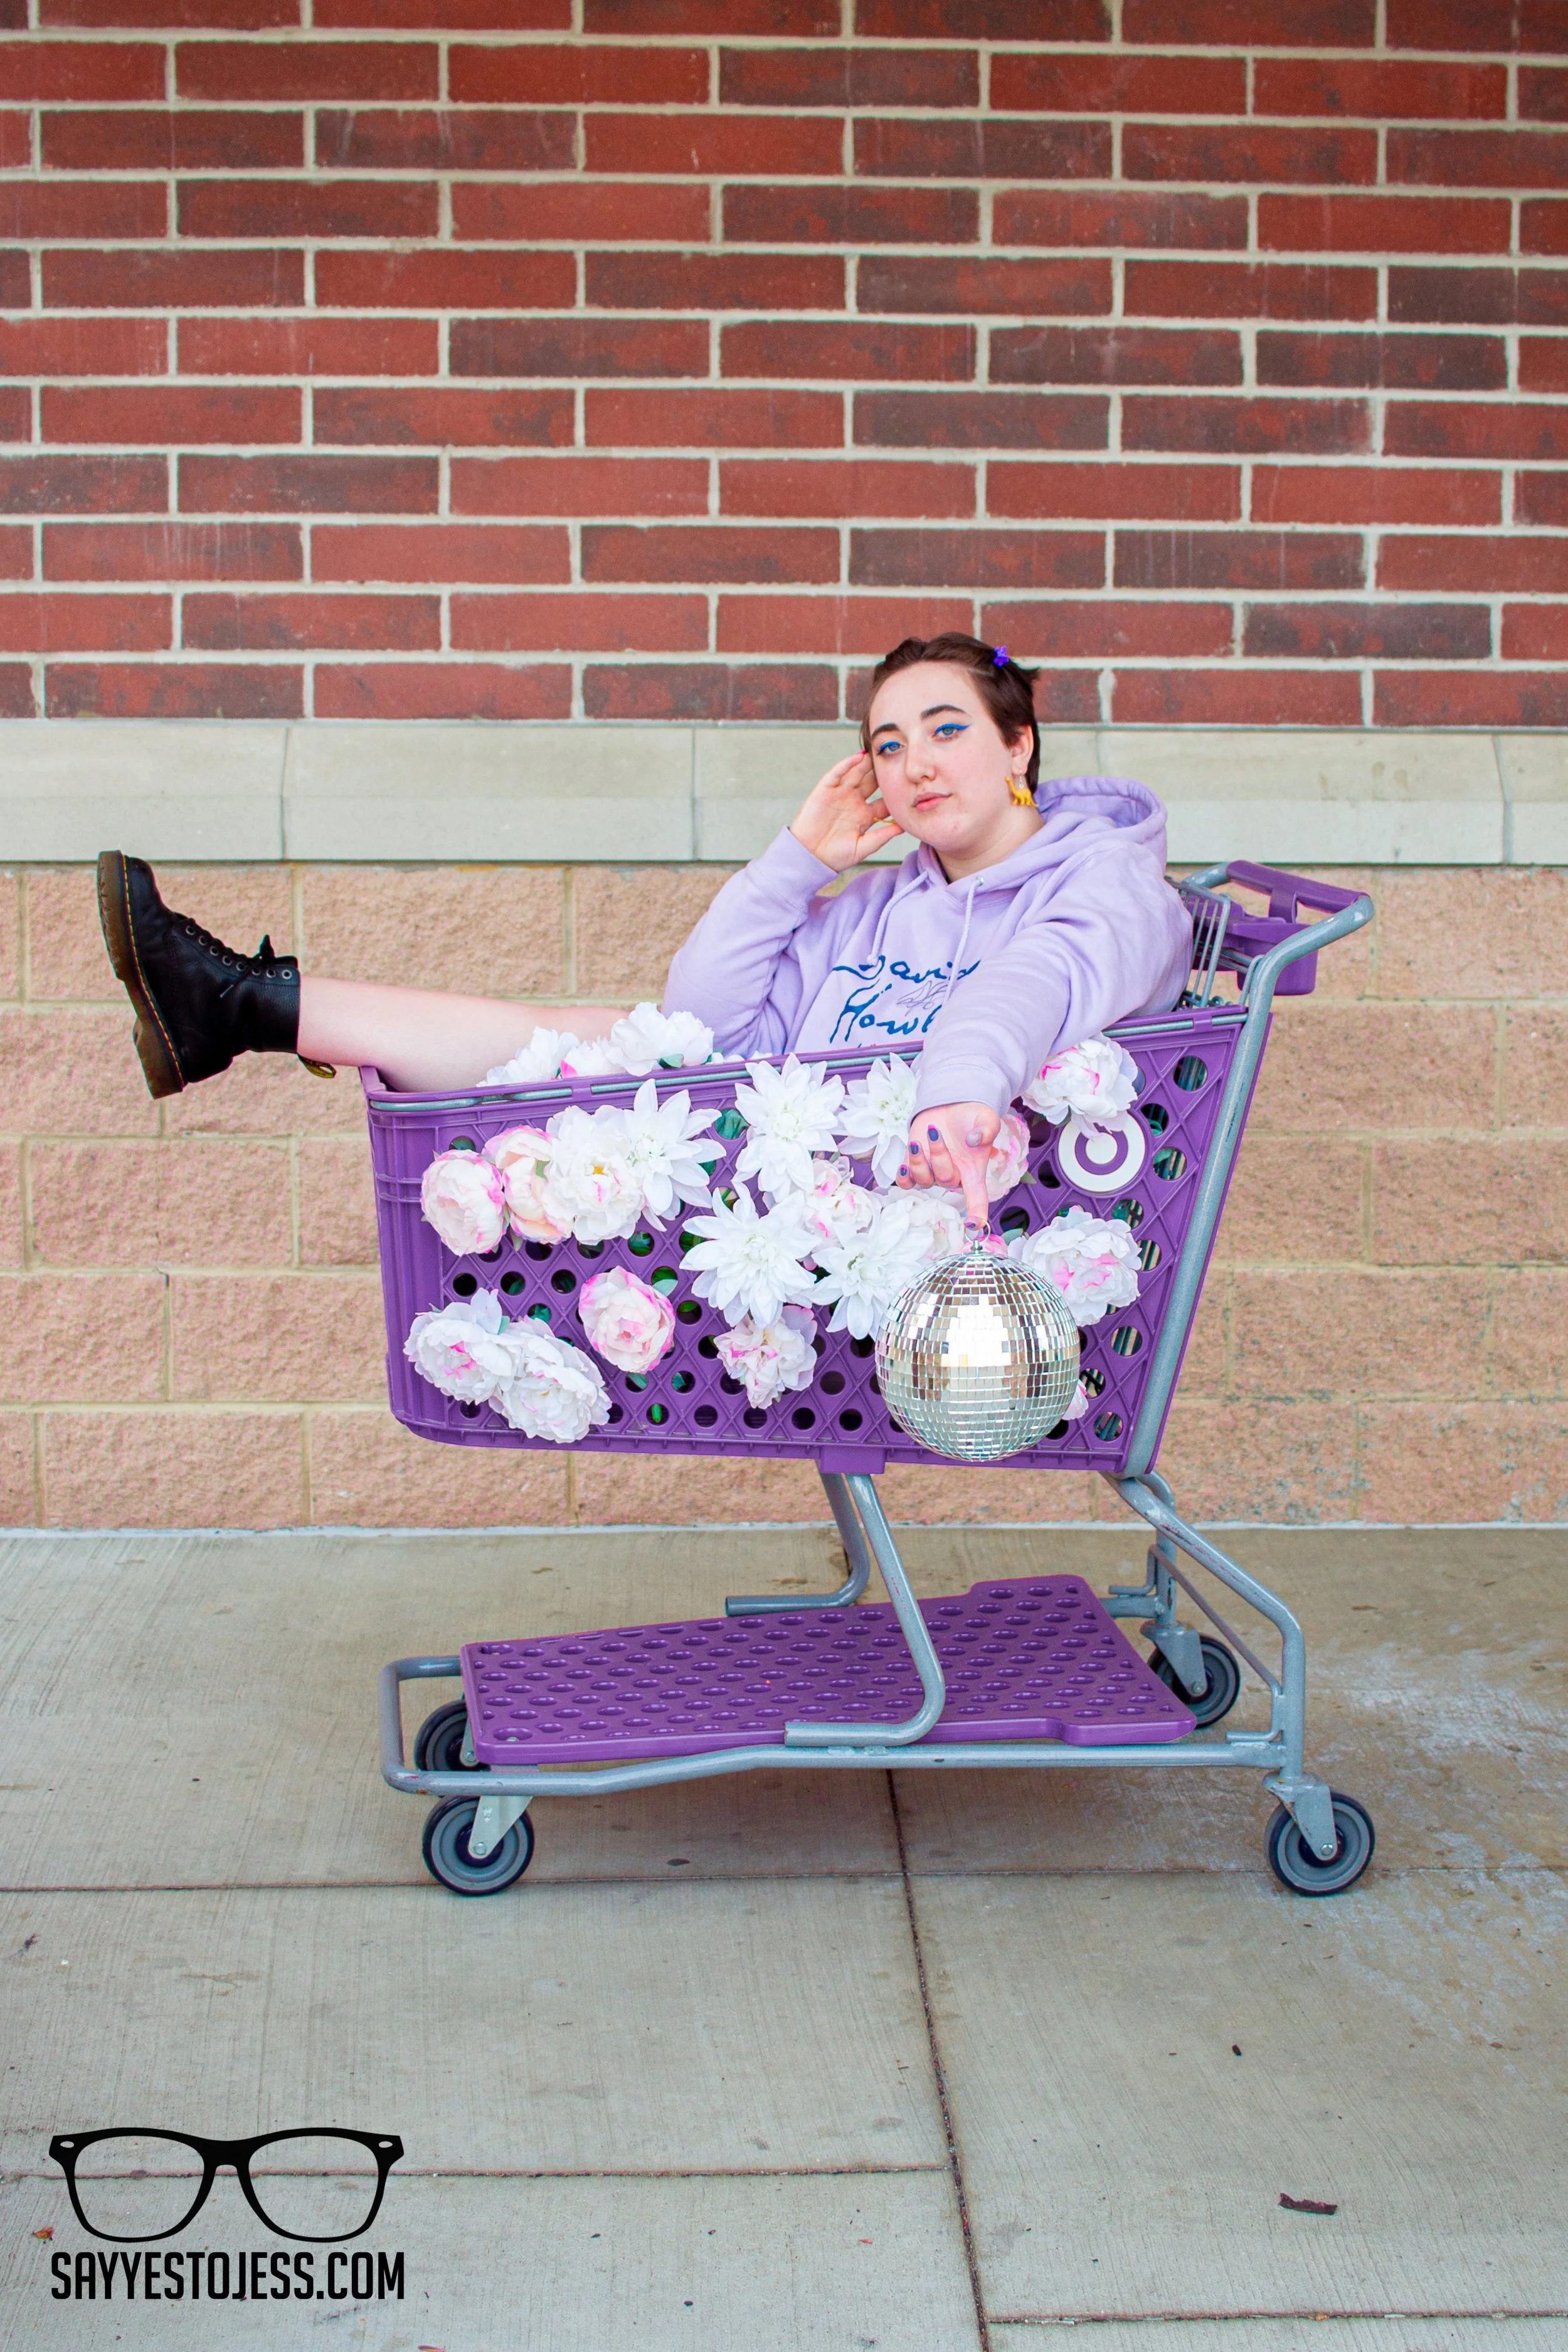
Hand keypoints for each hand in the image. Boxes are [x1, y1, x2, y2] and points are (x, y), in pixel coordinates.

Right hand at [789, 751, 902, 873]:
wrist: (810, 857)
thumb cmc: (835, 856)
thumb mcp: (863, 848)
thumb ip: (882, 836)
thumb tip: (904, 826)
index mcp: (866, 816)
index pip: (884, 800)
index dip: (894, 792)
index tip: (909, 783)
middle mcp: (854, 802)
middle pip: (872, 782)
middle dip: (882, 772)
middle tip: (896, 759)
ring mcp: (840, 794)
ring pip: (857, 774)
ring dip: (867, 763)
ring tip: (879, 752)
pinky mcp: (825, 790)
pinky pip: (837, 774)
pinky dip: (847, 764)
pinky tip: (858, 757)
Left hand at [896, 1102, 1000, 1229]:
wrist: (951, 1107)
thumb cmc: (972, 1118)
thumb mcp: (987, 1119)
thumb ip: (987, 1129)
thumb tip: (975, 1140)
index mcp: (973, 1172)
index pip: (978, 1199)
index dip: (977, 1214)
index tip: (974, 1227)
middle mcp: (953, 1176)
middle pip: (945, 1180)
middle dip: (939, 1156)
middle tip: (935, 1132)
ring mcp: (932, 1173)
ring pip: (922, 1180)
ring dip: (918, 1161)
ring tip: (918, 1141)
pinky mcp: (915, 1165)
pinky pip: (905, 1182)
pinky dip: (903, 1176)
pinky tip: (904, 1164)